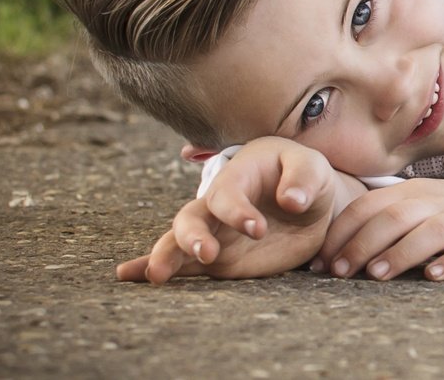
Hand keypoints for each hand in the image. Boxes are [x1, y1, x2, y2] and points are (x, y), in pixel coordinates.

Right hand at [117, 137, 347, 283]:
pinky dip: (153, 267)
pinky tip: (130, 276)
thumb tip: (292, 201)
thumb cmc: (307, 176)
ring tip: (156, 275)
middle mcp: (218, 204)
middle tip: (207, 254)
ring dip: (165, 256)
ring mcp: (214, 232)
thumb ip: (304, 178)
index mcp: (239, 176)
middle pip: (191, 218)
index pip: (227, 195)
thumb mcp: (313, 167)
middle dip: (192, 237)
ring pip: (178, 241)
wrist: (307, 200)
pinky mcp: (218, 258)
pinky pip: (184, 265)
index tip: (258, 230)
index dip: (237, 212)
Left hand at [315, 177, 443, 281]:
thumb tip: (330, 252)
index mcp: (413, 192)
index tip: (322, 262)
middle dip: (363, 243)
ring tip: (379, 274)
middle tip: (341, 272)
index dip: (342, 232)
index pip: (370, 205)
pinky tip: (434, 276)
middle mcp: (437, 202)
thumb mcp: (418, 206)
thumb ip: (381, 220)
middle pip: (396, 216)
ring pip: (432, 231)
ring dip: (402, 252)